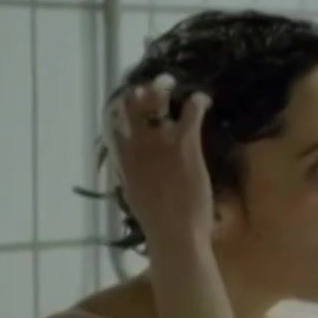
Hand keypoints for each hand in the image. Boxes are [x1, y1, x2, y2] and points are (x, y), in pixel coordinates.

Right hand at [103, 73, 213, 248]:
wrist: (174, 232)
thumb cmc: (156, 224)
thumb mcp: (135, 195)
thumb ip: (133, 175)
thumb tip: (136, 171)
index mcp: (122, 158)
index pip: (114, 123)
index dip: (121, 109)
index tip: (130, 102)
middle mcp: (136, 144)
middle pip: (131, 106)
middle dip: (140, 93)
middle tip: (152, 86)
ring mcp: (160, 141)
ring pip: (156, 103)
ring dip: (163, 90)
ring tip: (170, 84)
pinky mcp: (184, 143)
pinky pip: (190, 113)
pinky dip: (197, 102)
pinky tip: (202, 99)